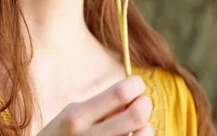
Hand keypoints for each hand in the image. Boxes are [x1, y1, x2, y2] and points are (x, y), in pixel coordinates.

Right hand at [35, 75, 152, 135]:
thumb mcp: (71, 116)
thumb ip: (99, 107)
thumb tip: (131, 94)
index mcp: (78, 116)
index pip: (119, 94)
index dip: (135, 85)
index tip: (136, 84)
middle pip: (137, 115)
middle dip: (145, 104)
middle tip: (142, 102)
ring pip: (143, 134)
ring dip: (145, 126)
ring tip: (137, 125)